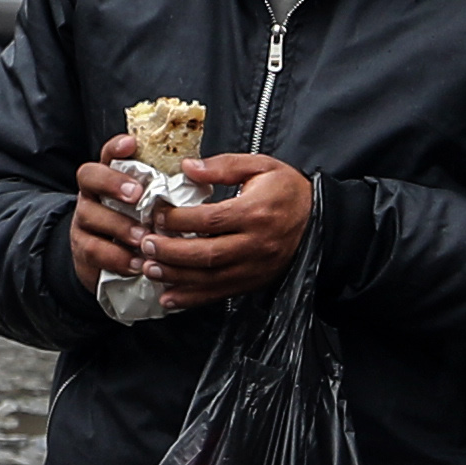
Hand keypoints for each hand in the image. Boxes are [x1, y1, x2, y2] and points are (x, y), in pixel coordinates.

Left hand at [71, 145, 315, 298]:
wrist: (320, 222)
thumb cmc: (288, 191)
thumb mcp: (261, 166)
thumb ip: (223, 166)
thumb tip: (187, 168)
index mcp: (255, 213)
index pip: (209, 220)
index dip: (178, 220)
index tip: (156, 214)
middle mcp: (255, 244)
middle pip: (206, 254)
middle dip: (171, 252)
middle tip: (145, 245)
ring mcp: (255, 267)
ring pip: (210, 278)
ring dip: (176, 277)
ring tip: (149, 269)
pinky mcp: (253, 281)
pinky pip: (220, 294)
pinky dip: (192, 298)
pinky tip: (169, 297)